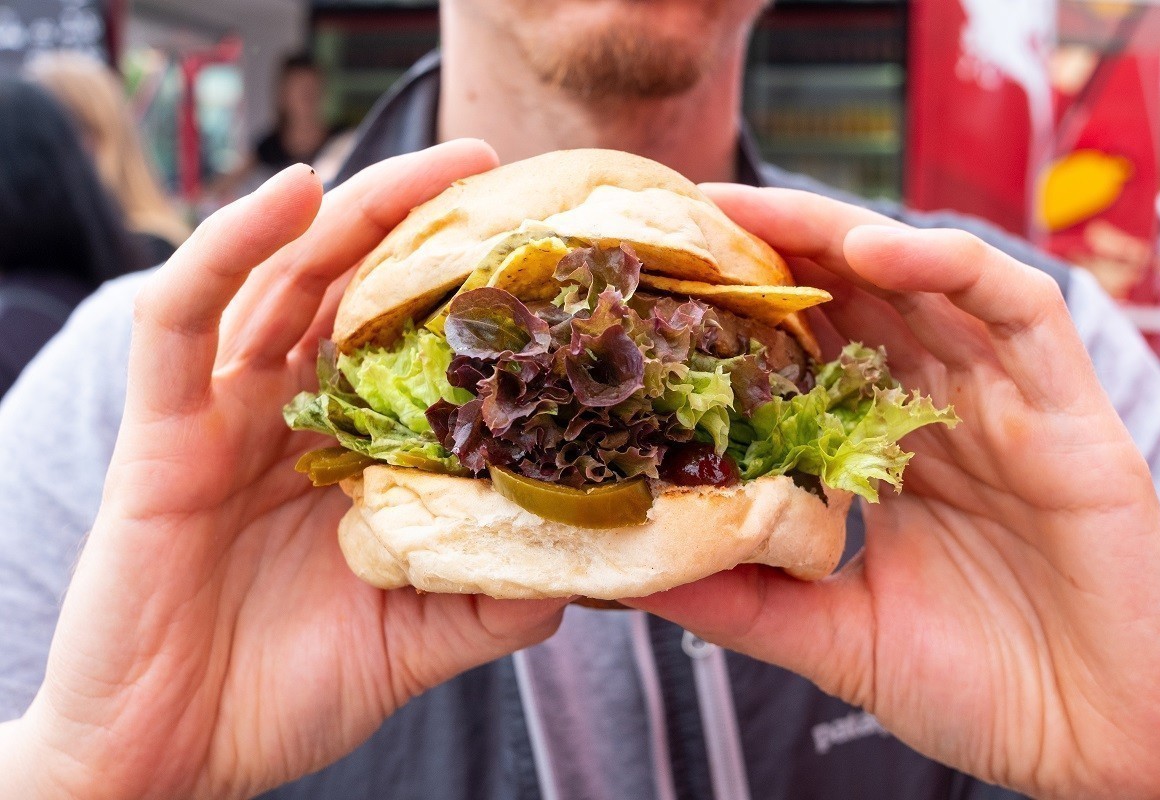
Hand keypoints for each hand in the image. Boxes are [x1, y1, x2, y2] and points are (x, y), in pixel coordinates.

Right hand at [2, 141, 567, 799]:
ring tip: (427, 162)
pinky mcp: (161, 434)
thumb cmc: (288, 697)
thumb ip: (496, 595)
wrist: (174, 763)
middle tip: (495, 169)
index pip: (410, 346)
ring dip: (347, 211)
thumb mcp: (419, 639)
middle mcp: (291, 420)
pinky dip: (228, 249)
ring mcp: (225, 418)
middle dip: (418, 220)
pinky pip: (181, 321)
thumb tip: (592, 562)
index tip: (545, 252)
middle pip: (352, 290)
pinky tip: (290, 196)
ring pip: (280, 282)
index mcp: (350, 457)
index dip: (468, 293)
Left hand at [629, 186, 1159, 798]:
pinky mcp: (1070, 413)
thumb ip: (745, 602)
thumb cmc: (986, 691)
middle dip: (777, 251)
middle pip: (856, 299)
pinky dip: (948, 266)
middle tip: (691, 214)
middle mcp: (944, 414)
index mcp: (889, 455)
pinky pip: (1016, 309)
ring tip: (759, 212)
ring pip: (925, 282)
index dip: (745, 311)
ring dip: (843, 235)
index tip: (668, 281)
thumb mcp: (836, 639)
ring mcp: (1007, 405)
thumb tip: (635, 576)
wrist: (1104, 747)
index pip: (809, 354)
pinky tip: (875, 250)